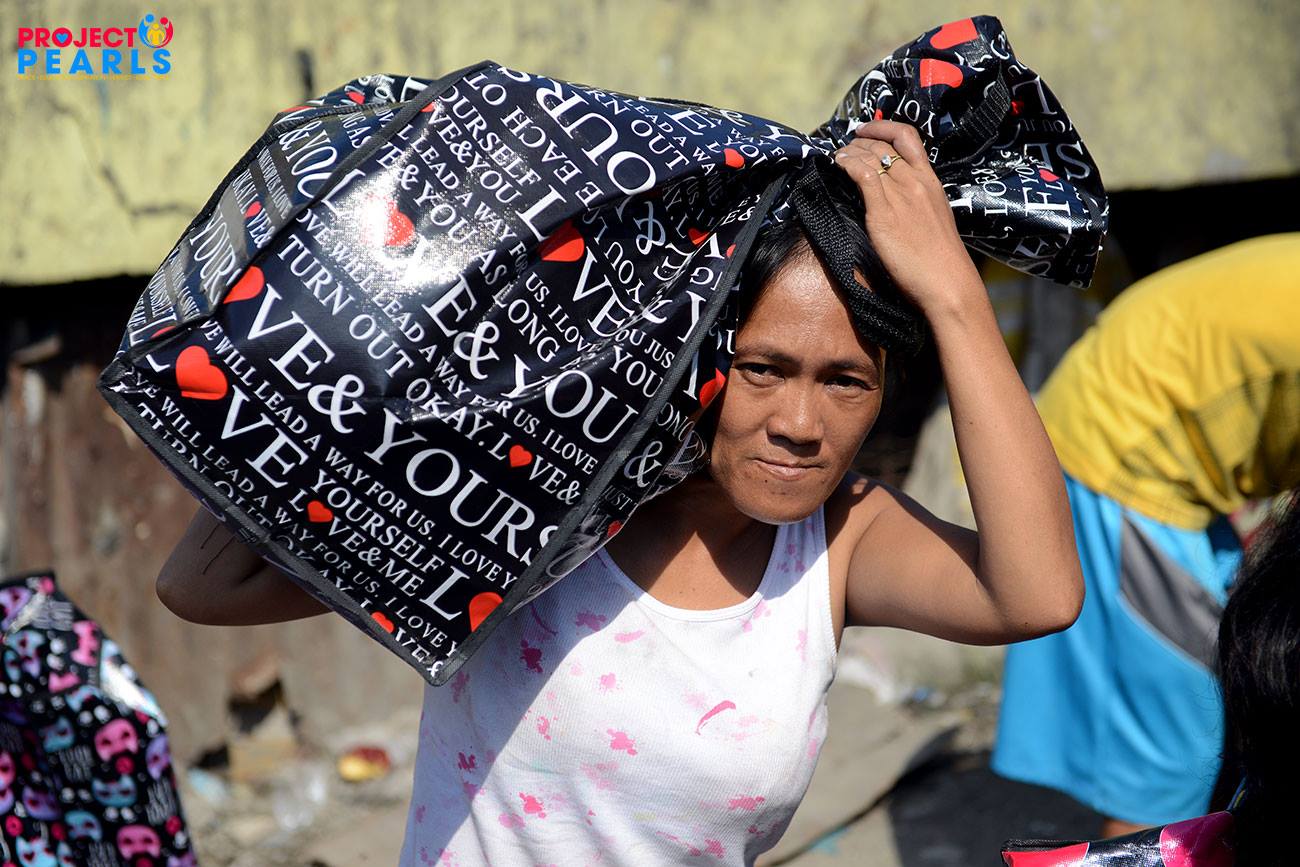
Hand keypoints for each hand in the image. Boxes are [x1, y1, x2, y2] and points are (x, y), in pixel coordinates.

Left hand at [833, 120, 980, 314]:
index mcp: (932, 181)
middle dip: (858, 141)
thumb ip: (916, 203)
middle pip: (883, 145)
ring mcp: (901, 195)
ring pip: (870, 156)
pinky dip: (847, 164)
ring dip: (848, 152)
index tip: (865, 130)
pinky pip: (863, 175)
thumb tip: (894, 200)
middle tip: (843, 148)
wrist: (947, 282)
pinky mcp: (884, 212)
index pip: (908, 138)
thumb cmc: (940, 260)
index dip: (882, 127)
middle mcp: (917, 181)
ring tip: (836, 157)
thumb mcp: (933, 219)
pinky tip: (838, 166)